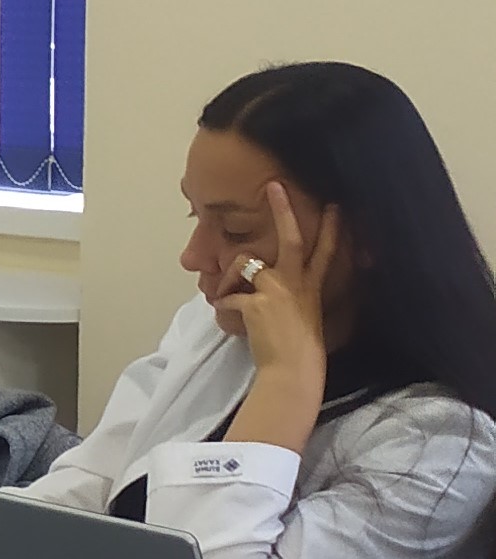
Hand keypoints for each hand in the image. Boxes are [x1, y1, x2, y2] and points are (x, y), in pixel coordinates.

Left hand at [218, 183, 337, 383]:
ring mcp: (276, 291)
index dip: (332, 228)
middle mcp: (297, 283)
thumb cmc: (298, 349)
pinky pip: (227, 297)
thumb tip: (267, 287)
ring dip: (228, 278)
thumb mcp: (305, 315)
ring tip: (226, 295)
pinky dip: (222, 307)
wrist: (293, 371)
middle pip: (291, 238)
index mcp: (311, 287)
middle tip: (274, 186)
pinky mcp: (256, 303)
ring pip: (244, 263)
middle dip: (282, 210)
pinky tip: (227, 318)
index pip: (325, 252)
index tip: (336, 205)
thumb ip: (292, 296)